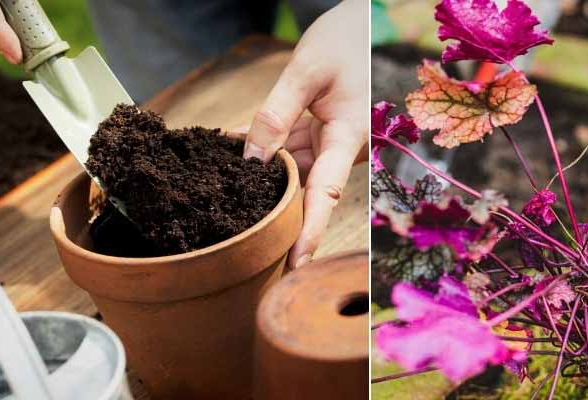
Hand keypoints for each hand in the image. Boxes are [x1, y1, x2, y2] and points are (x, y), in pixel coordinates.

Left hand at [243, 0, 367, 268]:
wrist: (367, 24)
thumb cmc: (347, 42)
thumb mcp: (306, 72)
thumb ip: (277, 114)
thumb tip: (251, 159)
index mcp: (346, 137)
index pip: (325, 194)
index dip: (310, 231)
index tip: (295, 264)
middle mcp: (339, 148)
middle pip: (304, 191)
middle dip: (274, 211)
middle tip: (238, 237)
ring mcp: (328, 142)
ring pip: (290, 171)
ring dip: (259, 178)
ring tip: (220, 191)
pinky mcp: (317, 132)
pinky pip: (285, 149)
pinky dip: (260, 151)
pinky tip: (228, 151)